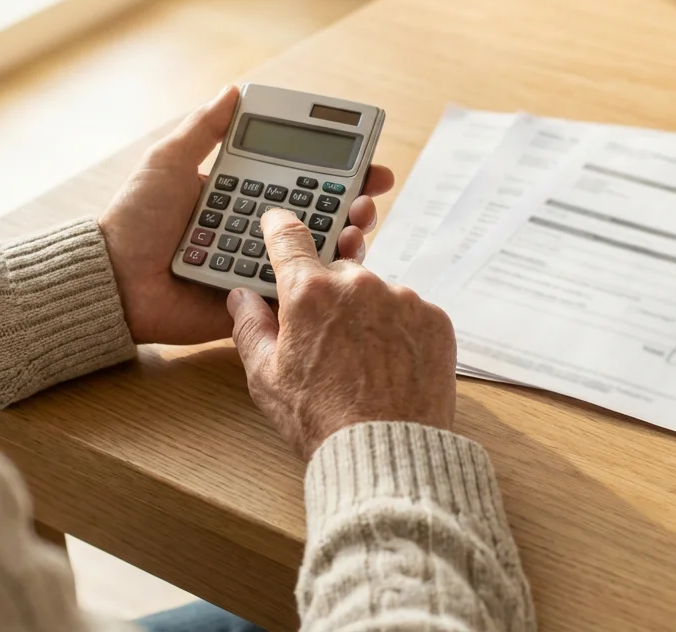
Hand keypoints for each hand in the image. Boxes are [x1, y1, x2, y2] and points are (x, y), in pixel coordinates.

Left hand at [99, 86, 395, 344]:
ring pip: (319, 254)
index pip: (304, 178)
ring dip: (348, 240)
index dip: (340, 170)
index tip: (370, 162)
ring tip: (357, 230)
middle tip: (368, 200)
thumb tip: (233, 89)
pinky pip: (298, 294)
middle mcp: (259, 230)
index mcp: (244, 194)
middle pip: (323, 216)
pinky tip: (338, 268)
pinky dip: (324, 282)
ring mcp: (262, 266)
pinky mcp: (258, 302)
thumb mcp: (167, 162)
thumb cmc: (135, 220)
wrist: (115, 281)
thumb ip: (203, 129)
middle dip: (355, 206)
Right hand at [227, 209, 457, 459]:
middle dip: (329, 297)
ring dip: (368, 316)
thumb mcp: (266, 378)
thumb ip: (250, 327)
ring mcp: (402, 299)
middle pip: (337, 273)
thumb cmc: (321, 420)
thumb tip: (241, 296)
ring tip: (364, 364)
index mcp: (310, 293)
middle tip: (328, 342)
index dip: (280, 227)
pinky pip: (411, 314)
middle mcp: (359, 284)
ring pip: (377, 294)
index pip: (289, 237)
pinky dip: (401, 332)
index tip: (278, 221)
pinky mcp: (435, 319)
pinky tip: (391, 367)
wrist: (388, 454)